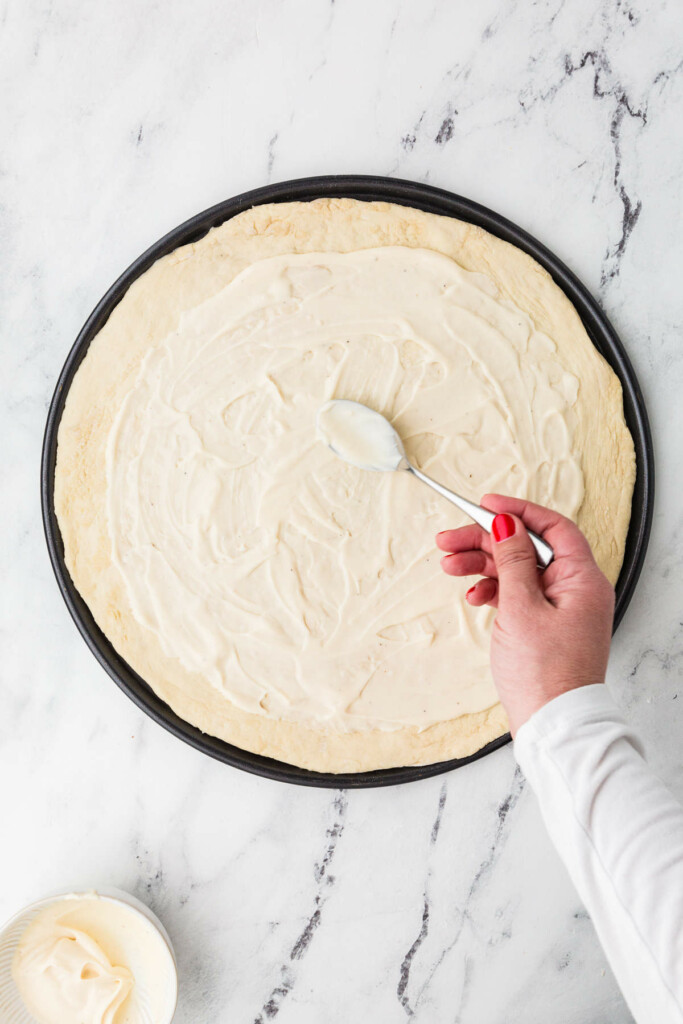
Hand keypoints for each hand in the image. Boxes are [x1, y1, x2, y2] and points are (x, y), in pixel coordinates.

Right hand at [436, 494, 614, 736]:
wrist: (552, 728)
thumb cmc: (545, 675)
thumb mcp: (521, 608)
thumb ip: (513, 561)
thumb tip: (507, 523)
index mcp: (582, 579)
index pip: (553, 528)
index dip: (518, 511)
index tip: (485, 503)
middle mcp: (575, 590)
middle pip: (527, 548)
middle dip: (486, 541)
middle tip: (448, 540)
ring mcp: (559, 608)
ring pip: (516, 571)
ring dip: (482, 565)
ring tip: (449, 566)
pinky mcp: (544, 626)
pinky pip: (516, 595)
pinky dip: (493, 591)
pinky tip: (475, 596)